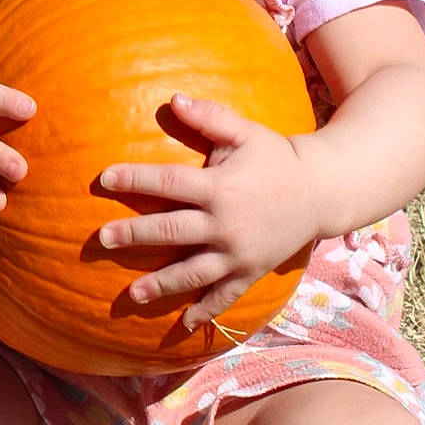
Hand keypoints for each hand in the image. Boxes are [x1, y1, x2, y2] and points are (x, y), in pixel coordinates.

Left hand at [95, 93, 320, 330]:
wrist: (322, 190)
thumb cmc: (276, 157)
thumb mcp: (245, 132)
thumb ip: (209, 117)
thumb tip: (172, 99)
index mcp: (219, 187)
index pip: (168, 183)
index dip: (135, 179)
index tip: (104, 179)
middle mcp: (225, 224)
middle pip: (171, 230)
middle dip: (134, 235)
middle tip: (102, 239)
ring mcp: (238, 253)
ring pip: (192, 272)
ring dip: (161, 284)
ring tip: (131, 294)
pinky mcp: (250, 271)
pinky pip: (225, 296)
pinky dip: (205, 312)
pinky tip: (182, 325)